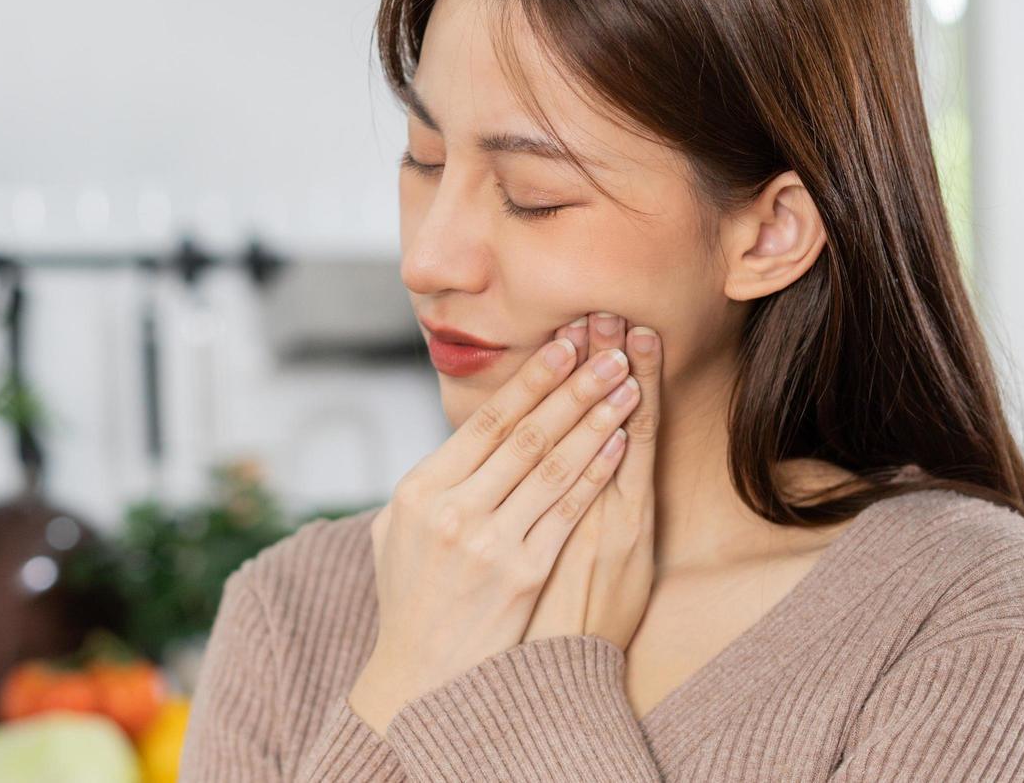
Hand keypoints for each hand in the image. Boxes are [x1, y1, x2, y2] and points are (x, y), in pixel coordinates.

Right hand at [347, 327, 641, 733]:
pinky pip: (567, 509)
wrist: (422, 679)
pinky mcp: (521, 574)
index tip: (564, 344)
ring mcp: (486, 542)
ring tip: (626, 382)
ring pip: (552, 464)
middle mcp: (450, 510)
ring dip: (594, 418)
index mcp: (418, 490)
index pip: (485, 422)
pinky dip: (594, 470)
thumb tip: (467, 437)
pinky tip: (619, 441)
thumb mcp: (398, 532)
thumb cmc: (413, 599)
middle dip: (573, 385)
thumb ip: (431, 483)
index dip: (531, 379)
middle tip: (609, 347)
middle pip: (525, 434)